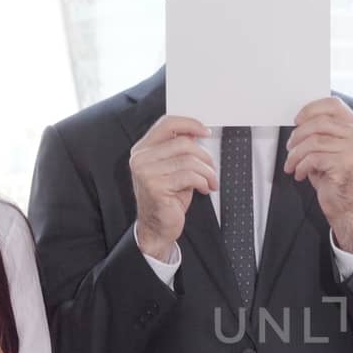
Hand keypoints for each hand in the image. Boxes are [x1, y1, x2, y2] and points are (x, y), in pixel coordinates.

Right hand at [129, 115, 218, 258]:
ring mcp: (146, 172)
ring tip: (210, 182)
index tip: (206, 132)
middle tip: (212, 168)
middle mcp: (141, 158)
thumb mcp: (173, 169)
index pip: (167, 124)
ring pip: (189, 160)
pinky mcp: (155, 186)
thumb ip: (180, 151)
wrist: (156, 228)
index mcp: (143, 149)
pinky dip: (203, 182)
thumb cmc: (167, 199)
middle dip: (205, 156)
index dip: (190, 124)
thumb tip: (197, 134)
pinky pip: (189, 176)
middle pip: (183, 142)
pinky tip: (204, 189)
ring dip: (207, 172)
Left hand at [283, 97, 352, 250]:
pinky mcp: (346, 164)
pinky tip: (300, 173)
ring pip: (313, 141)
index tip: (297, 121)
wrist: (345, 206)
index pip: (334, 105)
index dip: (311, 109)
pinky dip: (301, 166)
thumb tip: (300, 120)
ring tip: (292, 163)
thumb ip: (322, 131)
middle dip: (298, 135)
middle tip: (290, 147)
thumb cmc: (334, 176)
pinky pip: (313, 158)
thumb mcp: (330, 148)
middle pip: (320, 122)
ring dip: (296, 153)